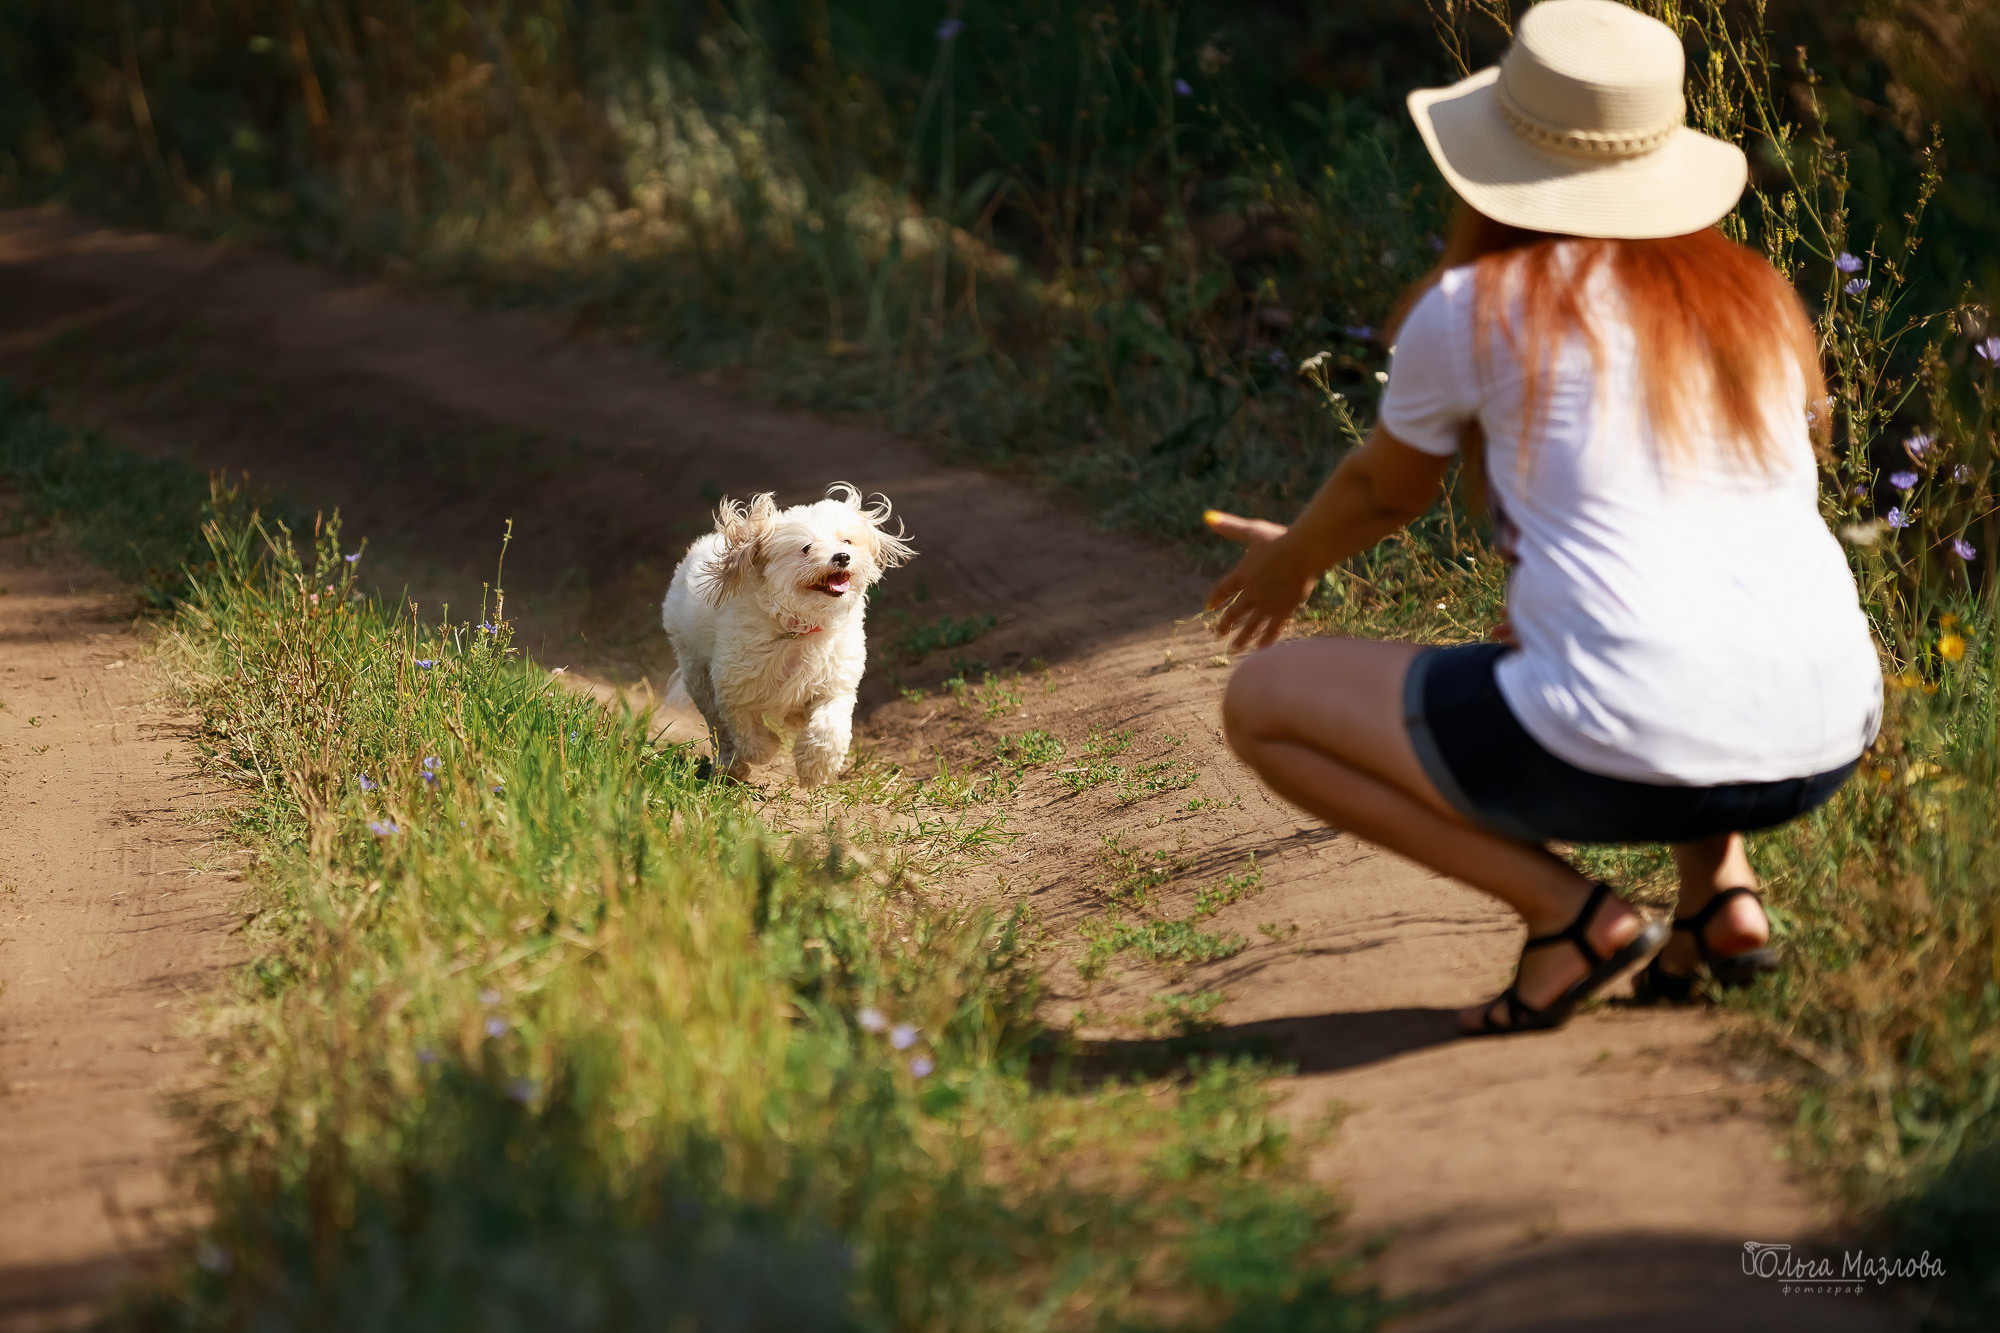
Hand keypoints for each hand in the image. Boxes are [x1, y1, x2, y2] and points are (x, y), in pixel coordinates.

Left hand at [1203, 510, 1317, 652]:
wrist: (1303, 552)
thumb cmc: (1279, 539)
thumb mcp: (1252, 531)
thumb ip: (1230, 527)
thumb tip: (1208, 517)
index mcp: (1242, 574)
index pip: (1223, 590)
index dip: (1215, 599)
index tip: (1209, 607)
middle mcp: (1252, 592)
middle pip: (1235, 612)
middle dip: (1226, 624)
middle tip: (1219, 634)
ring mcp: (1268, 603)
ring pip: (1252, 625)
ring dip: (1242, 637)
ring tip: (1236, 648)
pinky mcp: (1284, 609)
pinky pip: (1274, 628)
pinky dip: (1266, 638)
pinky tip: (1261, 647)